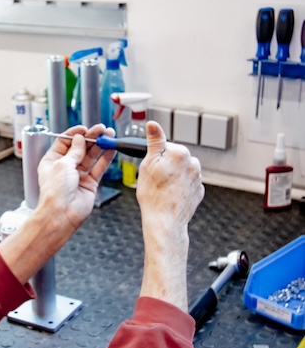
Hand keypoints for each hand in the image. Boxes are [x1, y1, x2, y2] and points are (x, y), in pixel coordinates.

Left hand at [0, 124, 114, 284]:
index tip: (84, 128)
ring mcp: (78, 176)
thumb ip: (75, 151)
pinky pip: (99, 168)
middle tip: (102, 129)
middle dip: (91, 138)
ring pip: (91, 157)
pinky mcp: (89, 184)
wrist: (61, 214)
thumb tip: (80, 139)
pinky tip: (111, 148)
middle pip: (80, 148)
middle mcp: (65, 168)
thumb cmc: (54, 193)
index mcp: (52, 161)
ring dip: (100, 146)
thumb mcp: (62, 165)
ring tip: (109, 135)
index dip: (75, 134)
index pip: (64, 142)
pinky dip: (105, 158)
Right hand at [137, 121, 203, 310]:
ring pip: (181, 171)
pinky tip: (170, 195)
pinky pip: (186, 184)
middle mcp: (193, 164)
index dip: (155, 157)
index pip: (165, 147)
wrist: (165, 222)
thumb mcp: (148, 164)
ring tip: (162, 190)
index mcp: (181, 153)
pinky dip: (179, 188)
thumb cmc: (154, 196)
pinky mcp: (198, 192)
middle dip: (165, 166)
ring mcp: (198, 179)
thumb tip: (153, 125)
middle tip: (154, 179)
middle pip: (175, 158)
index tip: (151, 167)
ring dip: (173, 177)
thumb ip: (154, 142)